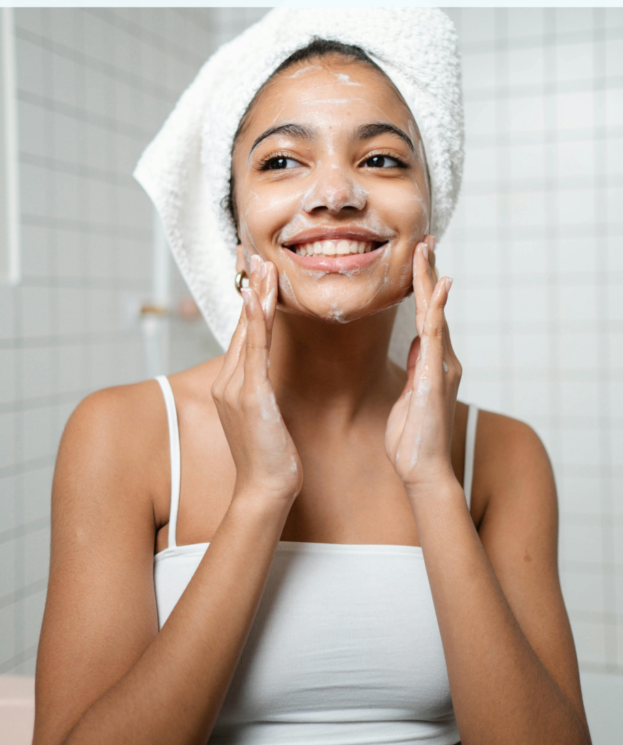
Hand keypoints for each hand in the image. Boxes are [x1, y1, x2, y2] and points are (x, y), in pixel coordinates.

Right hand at [211, 254, 302, 503]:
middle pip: (242, 325)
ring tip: (262, 265)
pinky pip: (254, 350)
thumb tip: (270, 376)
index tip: (254, 272)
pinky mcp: (249, 395)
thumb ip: (264, 391)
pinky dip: (256, 321)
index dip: (249, 301)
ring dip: (255, 295)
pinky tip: (258, 299)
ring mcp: (236, 387)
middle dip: (249, 288)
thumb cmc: (271, 458)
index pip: (243, 333)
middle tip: (255, 255)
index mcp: (232, 384)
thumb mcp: (266, 417)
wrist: (265, 489)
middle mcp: (228, 381)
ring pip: (247, 331)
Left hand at [385, 237, 461, 492]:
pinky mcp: (435, 375)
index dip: (423, 287)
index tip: (419, 260)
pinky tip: (436, 286)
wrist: (423, 470)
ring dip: (430, 280)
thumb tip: (418, 344)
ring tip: (426, 249)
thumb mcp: (409, 397)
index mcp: (432, 363)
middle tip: (426, 240)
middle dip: (429, 273)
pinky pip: (435, 334)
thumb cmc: (413, 441)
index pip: (426, 316)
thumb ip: (416, 368)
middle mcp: (442, 359)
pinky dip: (436, 308)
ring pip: (435, 313)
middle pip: (433, 307)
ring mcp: (441, 365)